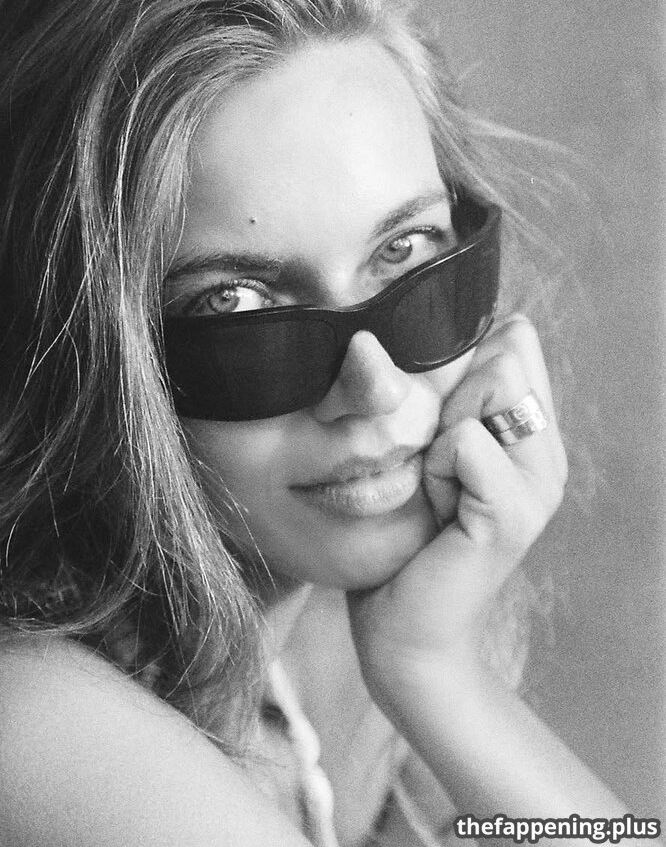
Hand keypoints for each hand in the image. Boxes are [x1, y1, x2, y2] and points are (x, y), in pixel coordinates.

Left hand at [346, 314, 567, 715]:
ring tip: (434, 484)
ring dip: (439, 432)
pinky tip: (434, 507)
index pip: (514, 343)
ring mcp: (537, 485)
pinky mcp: (511, 514)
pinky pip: (465, 442)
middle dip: (448, 397)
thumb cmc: (407, 535)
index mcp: (533, 433)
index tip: (439, 429)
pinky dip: (434, 466)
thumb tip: (490, 323)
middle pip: (503, 358)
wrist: (406, 630)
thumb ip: (457, 393)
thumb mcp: (431, 449)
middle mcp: (547, 454)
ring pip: (488, 389)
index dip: (461, 369)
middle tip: (434, 462)